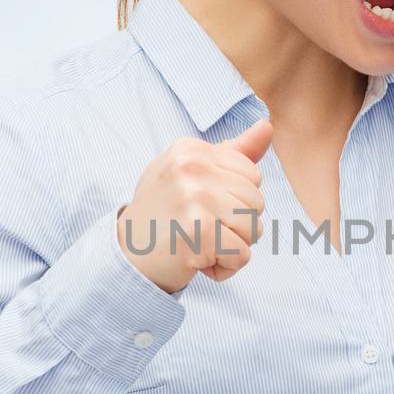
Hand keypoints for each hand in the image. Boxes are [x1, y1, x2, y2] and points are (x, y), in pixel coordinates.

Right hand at [116, 117, 273, 293]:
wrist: (126, 256)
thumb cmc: (163, 213)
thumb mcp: (191, 173)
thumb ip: (233, 152)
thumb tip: (267, 126)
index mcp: (191, 149)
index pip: (252, 174)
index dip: (235, 199)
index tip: (203, 207)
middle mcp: (192, 168)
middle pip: (256, 201)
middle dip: (236, 224)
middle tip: (201, 228)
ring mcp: (195, 198)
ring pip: (254, 228)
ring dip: (232, 246)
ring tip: (201, 244)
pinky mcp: (199, 232)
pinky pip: (242, 255)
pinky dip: (225, 267)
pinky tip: (198, 261)